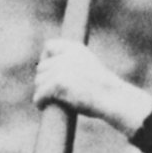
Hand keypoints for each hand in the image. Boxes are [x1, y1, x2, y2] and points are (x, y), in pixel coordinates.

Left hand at [33, 40, 151, 136]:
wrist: (112, 98)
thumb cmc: (103, 89)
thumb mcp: (88, 67)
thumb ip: (72, 64)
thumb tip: (51, 71)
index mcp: (75, 48)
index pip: (49, 46)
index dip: (45, 59)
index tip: (48, 72)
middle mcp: (66, 55)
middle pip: (42, 67)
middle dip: (43, 80)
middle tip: (49, 92)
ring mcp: (61, 68)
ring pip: (39, 82)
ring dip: (41, 92)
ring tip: (48, 100)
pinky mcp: (58, 83)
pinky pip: (39, 94)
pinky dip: (39, 101)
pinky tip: (42, 106)